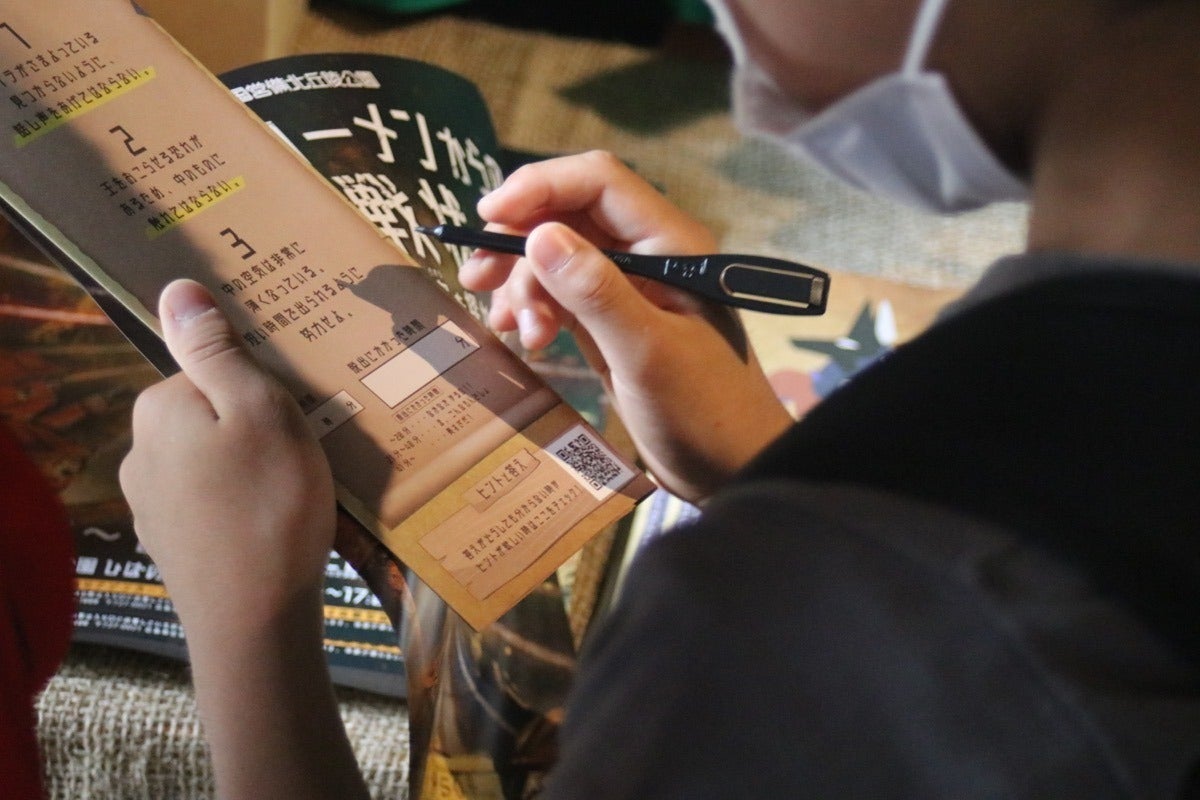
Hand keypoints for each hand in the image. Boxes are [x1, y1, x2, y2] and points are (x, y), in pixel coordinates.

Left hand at [119, 281, 366, 799]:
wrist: (255, 622)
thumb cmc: (271, 505)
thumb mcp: (262, 410)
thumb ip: (218, 350)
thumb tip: (175, 288)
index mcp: (159, 409)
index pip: (210, 371)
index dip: (259, 390)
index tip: (296, 416)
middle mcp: (139, 453)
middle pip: (208, 416)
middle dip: (252, 429)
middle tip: (302, 456)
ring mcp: (149, 506)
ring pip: (209, 463)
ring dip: (246, 471)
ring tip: (294, 498)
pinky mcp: (170, 547)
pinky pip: (209, 506)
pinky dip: (238, 511)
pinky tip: (270, 532)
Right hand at [460, 151, 791, 502]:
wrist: (734, 470)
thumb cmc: (705, 413)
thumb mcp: (647, 353)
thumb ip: (596, 293)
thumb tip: (538, 235)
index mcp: (671, 244)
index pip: (598, 183)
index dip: (540, 187)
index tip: (488, 217)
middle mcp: (649, 255)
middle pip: (569, 216)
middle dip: (519, 242)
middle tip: (478, 280)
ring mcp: (630, 289)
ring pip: (558, 256)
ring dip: (523, 283)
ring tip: (509, 329)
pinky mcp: (613, 323)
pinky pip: (562, 294)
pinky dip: (535, 308)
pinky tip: (523, 338)